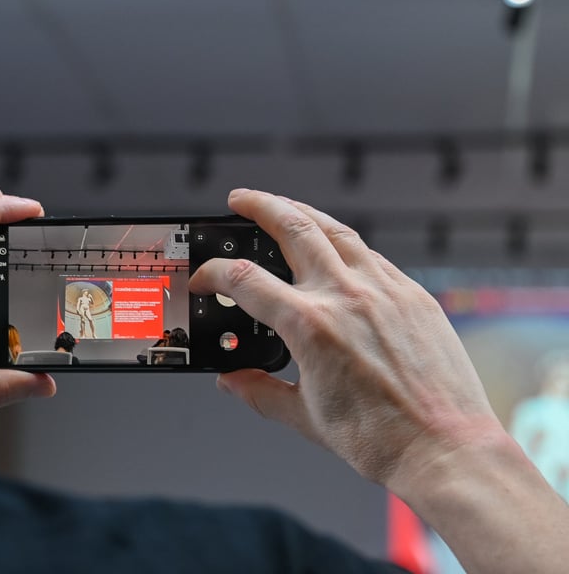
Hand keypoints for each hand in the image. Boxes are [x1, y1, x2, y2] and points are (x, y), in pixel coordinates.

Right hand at [190, 188, 500, 487]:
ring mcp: (384, 289)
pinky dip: (343, 244)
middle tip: (239, 200)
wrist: (444, 447)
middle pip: (292, 227)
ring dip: (302, 212)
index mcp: (310, 326)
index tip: (204, 280)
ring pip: (335, 230)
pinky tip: (335, 251)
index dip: (213, 275)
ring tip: (283, 207)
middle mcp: (346, 296)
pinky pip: (371, 255)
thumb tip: (231, 381)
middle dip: (258, 206)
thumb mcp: (304, 416)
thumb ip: (259, 392)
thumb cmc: (379, 438)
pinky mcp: (413, 294)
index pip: (245, 281)